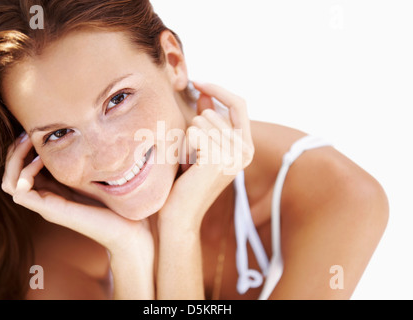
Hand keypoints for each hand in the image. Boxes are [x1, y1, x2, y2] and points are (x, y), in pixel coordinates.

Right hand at [1, 135, 153, 257]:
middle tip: (26, 134)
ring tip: (29, 143)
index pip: (21, 170)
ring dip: (15, 160)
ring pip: (9, 184)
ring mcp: (47, 206)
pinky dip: (25, 174)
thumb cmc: (115, 201)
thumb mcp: (93, 174)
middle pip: (10, 175)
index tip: (32, 132)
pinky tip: (40, 161)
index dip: (21, 150)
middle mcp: (46, 198)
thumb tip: (77, 135)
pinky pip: (21, 193)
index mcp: (53, 189)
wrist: (128, 228)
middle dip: (14, 151)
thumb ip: (81, 161)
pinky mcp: (52, 211)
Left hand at [159, 82, 254, 229]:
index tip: (197, 82)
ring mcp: (234, 155)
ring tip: (189, 164)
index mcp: (246, 146)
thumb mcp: (201, 147)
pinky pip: (193, 132)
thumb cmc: (187, 181)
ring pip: (201, 121)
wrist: (179, 215)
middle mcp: (246, 151)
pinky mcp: (218, 159)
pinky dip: (183, 146)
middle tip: (192, 158)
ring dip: (187, 140)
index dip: (218, 90)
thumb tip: (204, 95)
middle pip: (214, 113)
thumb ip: (207, 121)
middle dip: (195, 128)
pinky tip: (186, 167)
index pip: (238, 104)